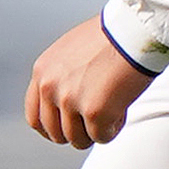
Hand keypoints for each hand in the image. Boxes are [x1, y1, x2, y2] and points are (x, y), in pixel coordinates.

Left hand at [26, 19, 154, 148]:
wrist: (133, 29)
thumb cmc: (111, 36)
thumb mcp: (71, 53)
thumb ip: (61, 78)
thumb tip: (65, 105)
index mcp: (42, 72)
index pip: (34, 117)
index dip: (51, 129)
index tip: (66, 130)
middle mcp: (50, 87)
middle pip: (56, 133)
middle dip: (77, 132)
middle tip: (95, 121)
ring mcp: (70, 101)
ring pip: (78, 140)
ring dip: (96, 131)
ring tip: (112, 108)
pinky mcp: (94, 112)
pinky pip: (101, 138)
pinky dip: (113, 129)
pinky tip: (122, 109)